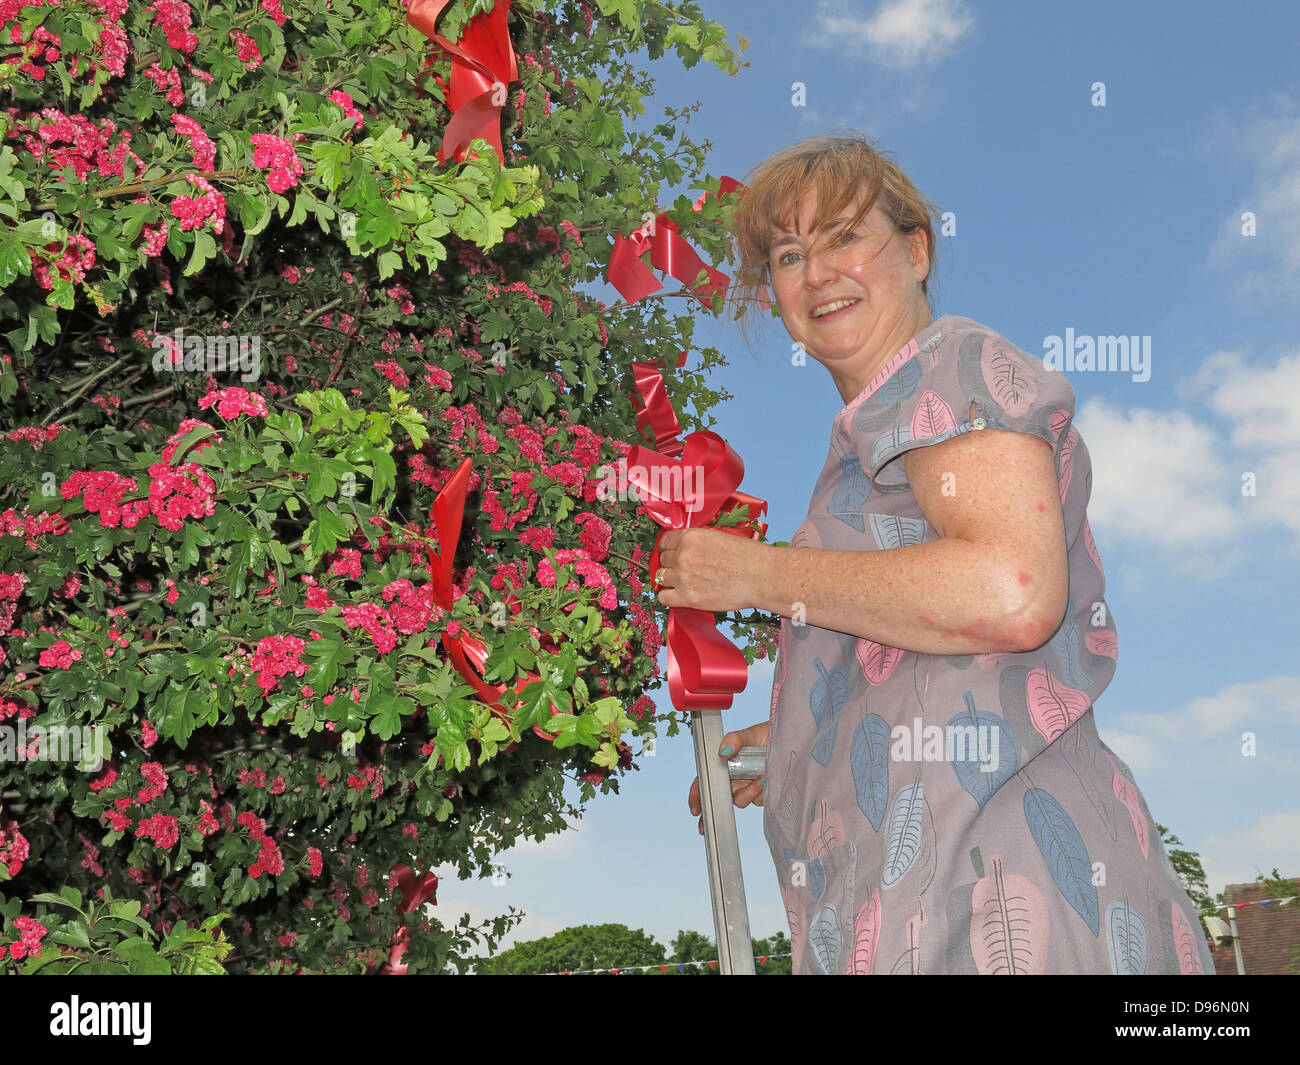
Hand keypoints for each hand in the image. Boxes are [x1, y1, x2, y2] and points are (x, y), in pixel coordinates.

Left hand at [654, 528, 765, 611]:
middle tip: (684, 569)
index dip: (669, 548)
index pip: (665, 541)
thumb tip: (687, 547)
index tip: (673, 553)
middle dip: (671, 564)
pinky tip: (678, 595)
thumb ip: (698, 540)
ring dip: (670, 580)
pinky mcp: (688, 598)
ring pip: (661, 578)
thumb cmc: (747, 556)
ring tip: (684, 582)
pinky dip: (668, 597)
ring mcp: (683, 577)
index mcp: (690, 537)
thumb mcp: (718, 536)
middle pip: (663, 560)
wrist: (760, 576)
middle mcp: (682, 556)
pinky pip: (664, 598)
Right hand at [687, 721, 769, 835]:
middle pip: (720, 797)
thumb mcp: (751, 734)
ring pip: (740, 800)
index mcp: (727, 764)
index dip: (697, 795)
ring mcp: (749, 786)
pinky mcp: (763, 792)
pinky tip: (767, 780)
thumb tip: (724, 751)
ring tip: (760, 779)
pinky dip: (761, 792)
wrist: (792, 741)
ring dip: (748, 793)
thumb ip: (736, 739)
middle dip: (711, 812)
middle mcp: (736, 777)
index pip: (707, 780)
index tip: (695, 808)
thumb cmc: (768, 734)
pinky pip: (758, 800)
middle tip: (704, 827)